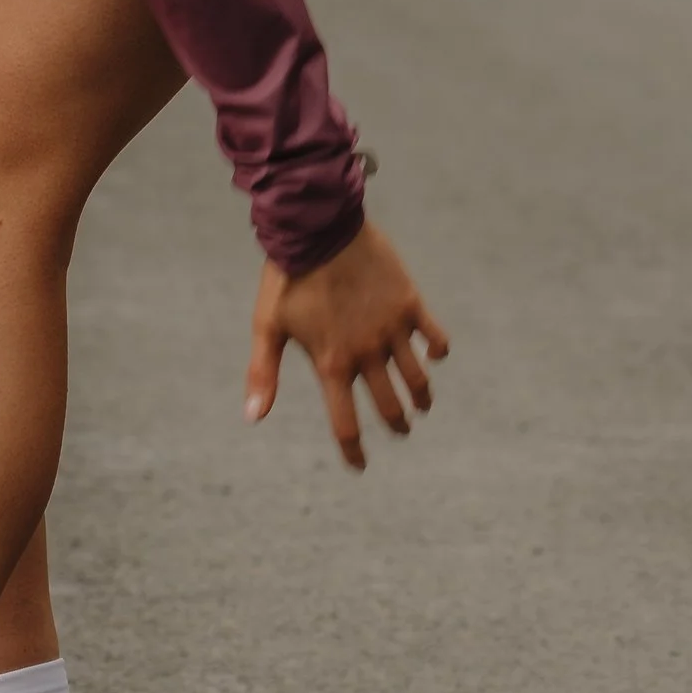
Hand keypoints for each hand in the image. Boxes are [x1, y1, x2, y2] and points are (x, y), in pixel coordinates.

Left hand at [245, 221, 448, 471]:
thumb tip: (253, 417)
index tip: (359, 466)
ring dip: (421, 397)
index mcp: (332, 363)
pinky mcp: (409, 303)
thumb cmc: (288, 277)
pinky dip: (438, 349)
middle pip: (389, 406)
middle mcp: (367, 352)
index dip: (353, 450)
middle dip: (397, 424)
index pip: (346, 423)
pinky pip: (435, 335)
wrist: (318, 226)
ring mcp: (392, 329)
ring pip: (417, 377)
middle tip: (401, 429)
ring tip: (421, 404)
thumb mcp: (268, 325)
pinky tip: (435, 354)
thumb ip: (263, 373)